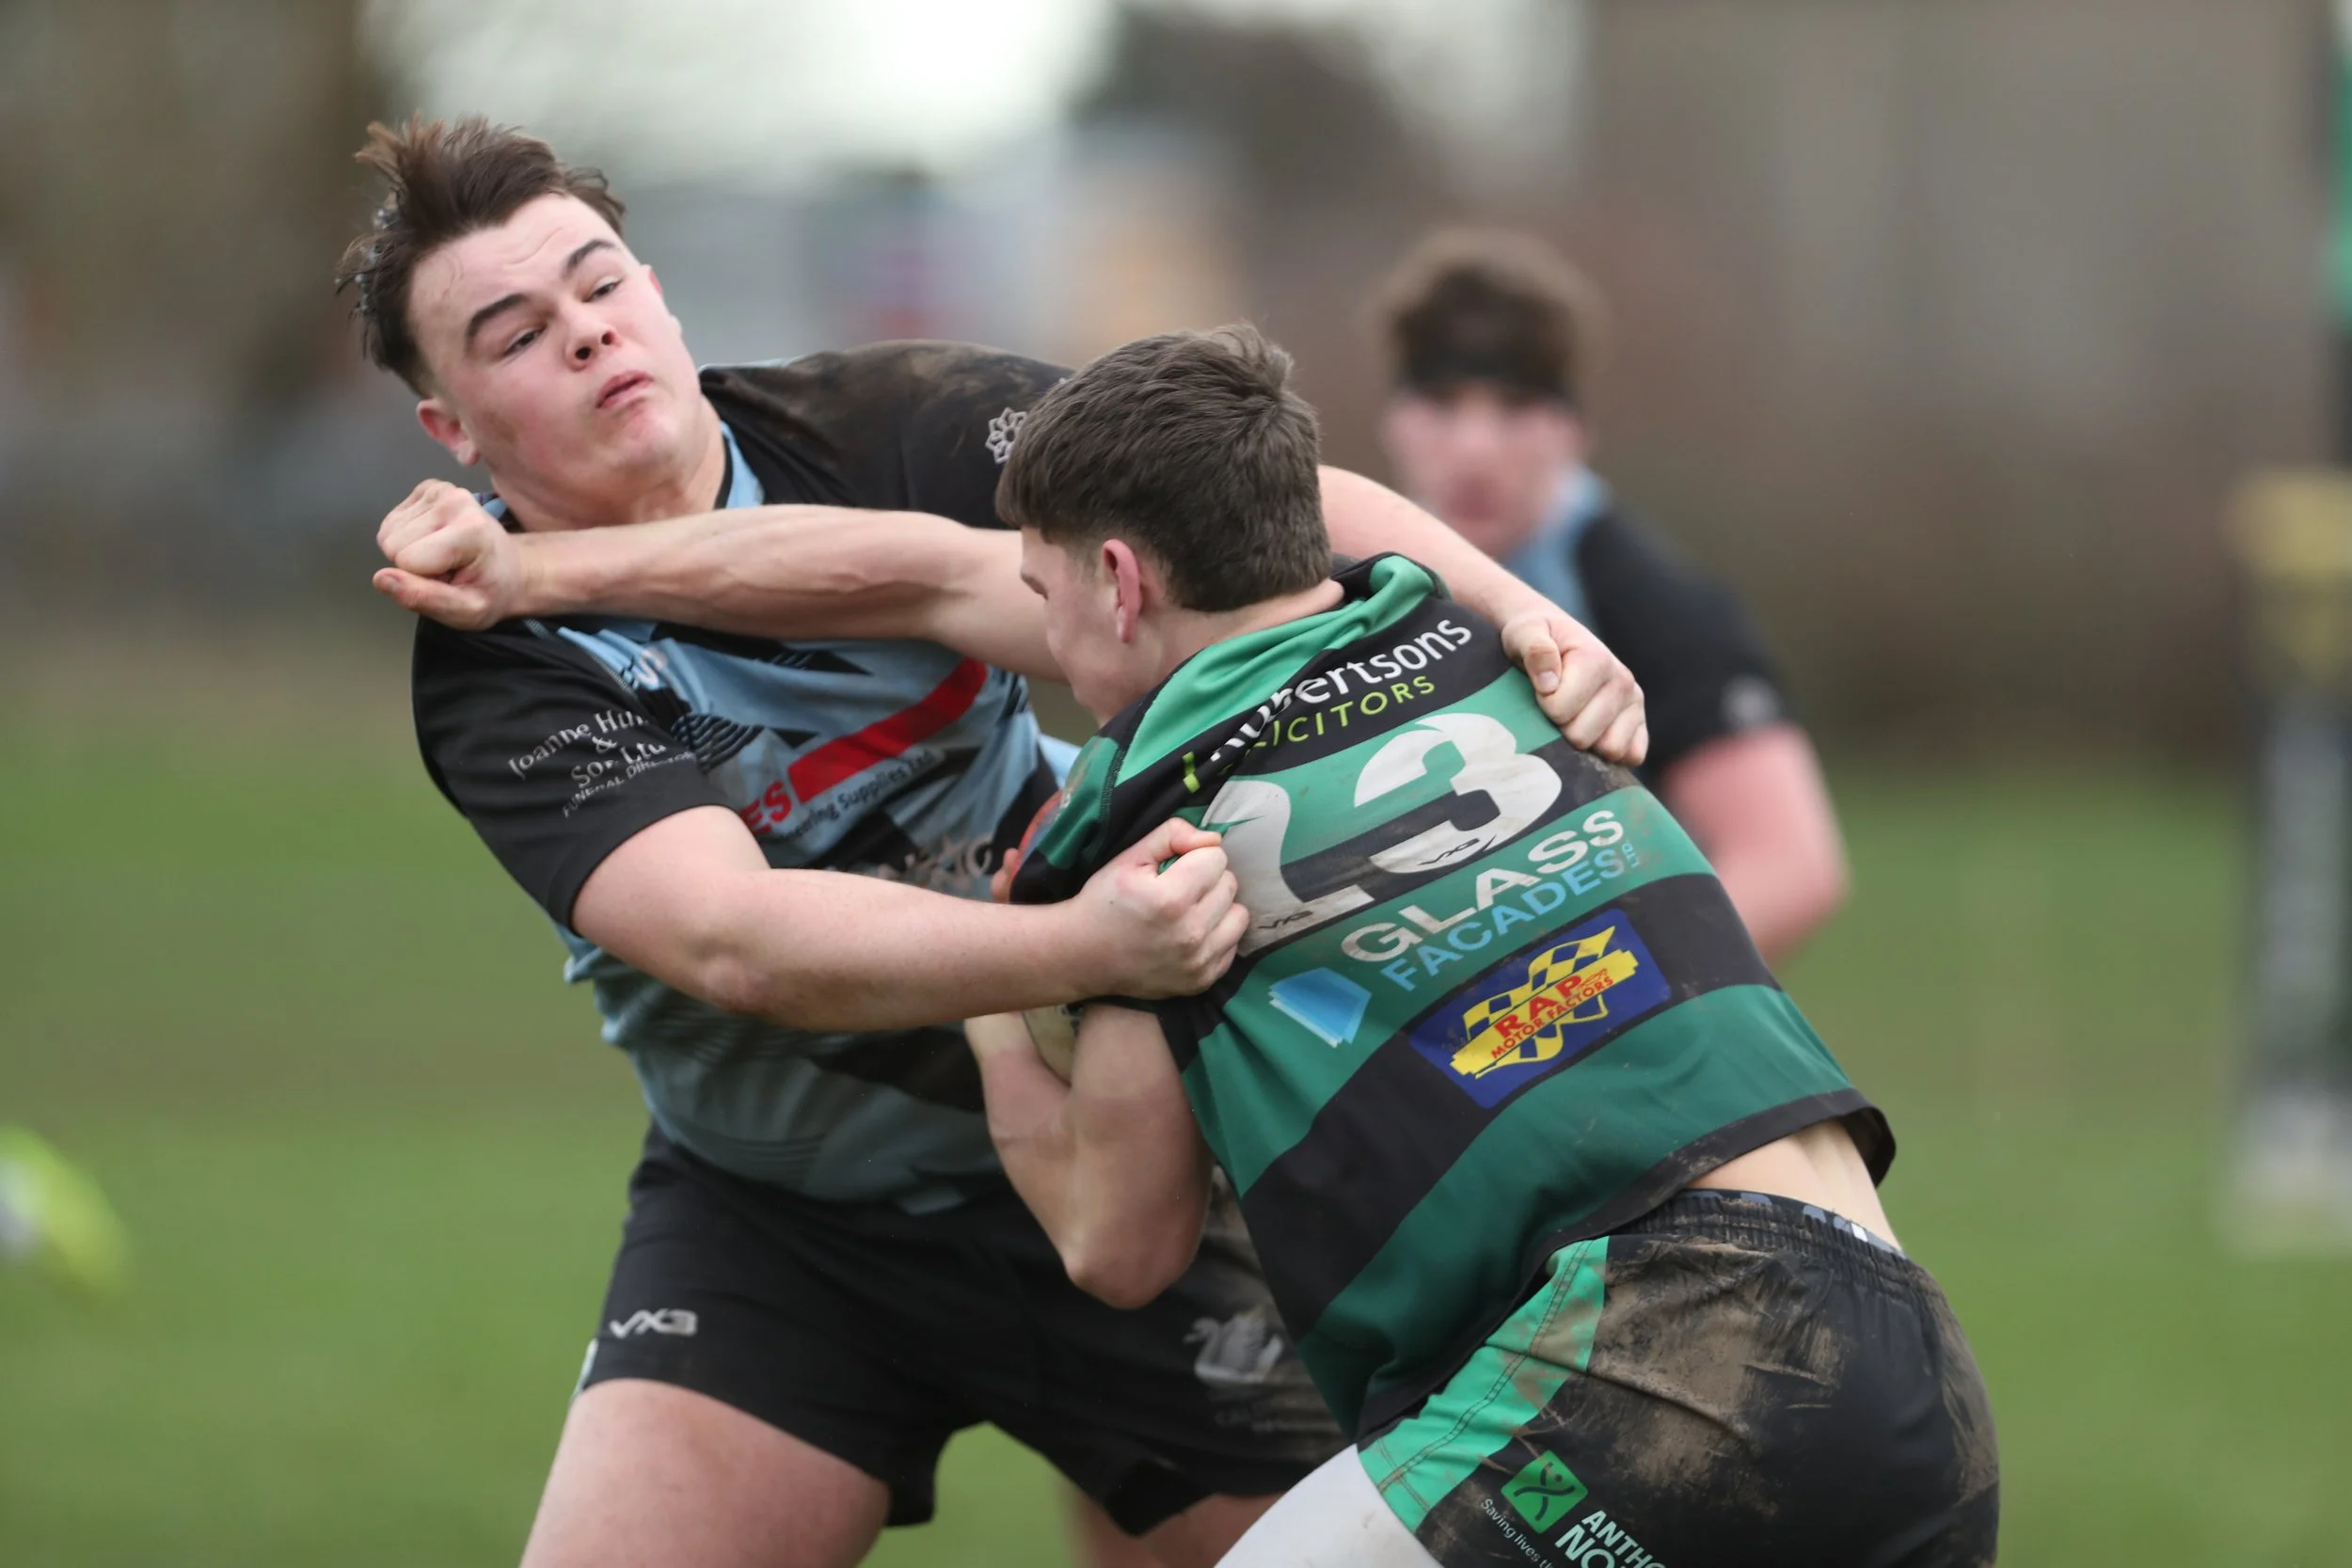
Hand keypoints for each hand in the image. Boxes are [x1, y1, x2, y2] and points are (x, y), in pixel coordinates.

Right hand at [370, 480, 536, 628]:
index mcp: (469, 529)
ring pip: (388, 534)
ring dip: (411, 552)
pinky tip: (435, 542)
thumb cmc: (489, 591)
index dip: (421, 579)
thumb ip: (423, 598)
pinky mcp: (427, 488)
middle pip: (393, 545)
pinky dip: (408, 538)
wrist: (509, 568)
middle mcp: (454, 500)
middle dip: (414, 566)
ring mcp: (439, 489)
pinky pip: (391, 522)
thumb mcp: (465, 611)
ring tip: (445, 557)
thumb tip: (381, 579)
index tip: (450, 578)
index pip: (406, 560)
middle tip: (447, 569)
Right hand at [1066, 819, 1245, 998]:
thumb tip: (1213, 839)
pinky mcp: (1202, 981)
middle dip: (1207, 880)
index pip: (1216, 857)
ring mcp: (1198, 962)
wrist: (1082, 956)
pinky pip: (1233, 946)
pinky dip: (1217, 936)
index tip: (1173, 868)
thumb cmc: (1105, 901)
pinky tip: (1190, 934)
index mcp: (1171, 899)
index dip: (1195, 856)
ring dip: (1218, 908)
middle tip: (1179, 889)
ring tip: (1190, 911)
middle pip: (1230, 885)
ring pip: (1239, 916)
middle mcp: (1189, 933)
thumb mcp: (1129, 858)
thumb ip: (1172, 835)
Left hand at [1499, 608, 1647, 766]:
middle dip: (1560, 728)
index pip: (1559, 711)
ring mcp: (1634, 702)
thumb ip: (1534, 649)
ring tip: (1572, 720)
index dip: (1542, 706)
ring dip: (1585, 744)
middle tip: (1554, 707)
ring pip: (1610, 750)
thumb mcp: (1524, 632)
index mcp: (1596, 660)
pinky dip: (1610, 755)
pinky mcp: (1640, 722)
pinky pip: (1632, 756)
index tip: (1540, 690)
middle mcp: (1622, 681)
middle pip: (1582, 737)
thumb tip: (1549, 683)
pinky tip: (1592, 737)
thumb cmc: (1536, 636)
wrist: (1554, 636)